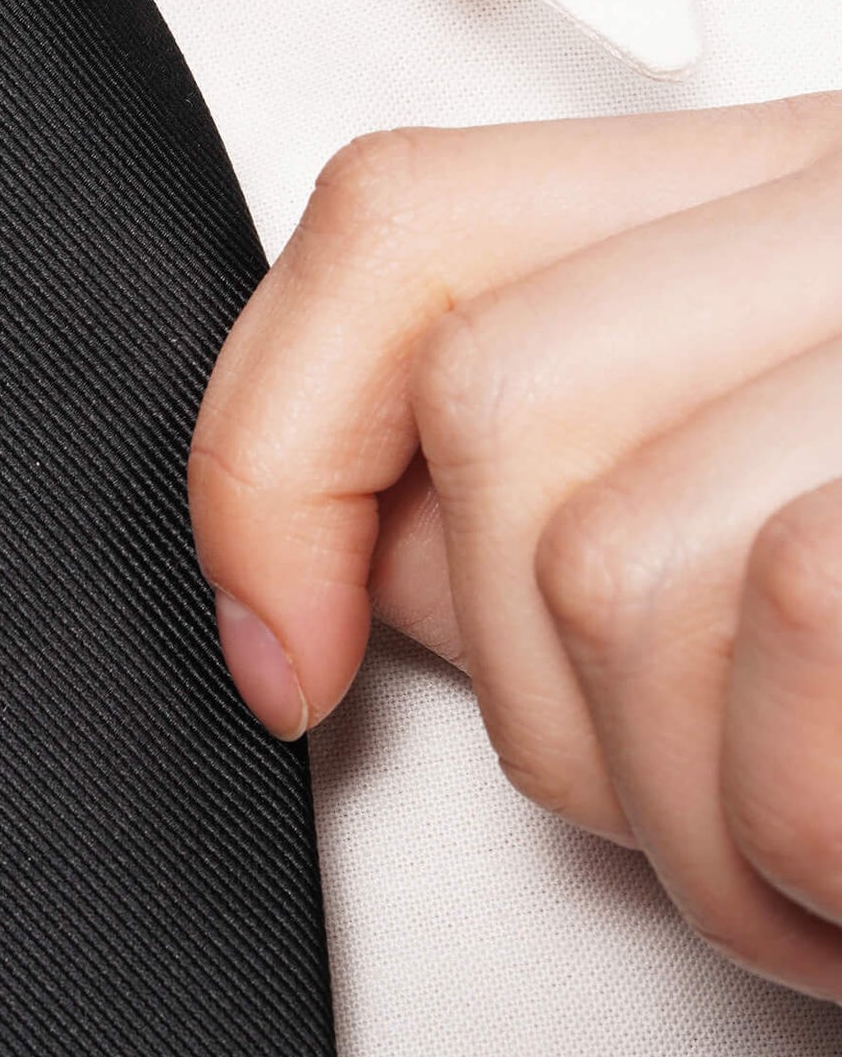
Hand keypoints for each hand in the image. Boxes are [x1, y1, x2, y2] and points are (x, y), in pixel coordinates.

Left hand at [189, 94, 841, 999]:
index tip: (269, 643)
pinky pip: (783, 626)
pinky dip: (803, 838)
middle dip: (538, 699)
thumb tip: (336, 555)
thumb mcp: (790, 492)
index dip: (272, 446)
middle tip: (694, 802)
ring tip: (813, 859)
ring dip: (689, 814)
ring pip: (606, 559)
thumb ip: (574, 477)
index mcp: (790, 198)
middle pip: (488, 412)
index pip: (401, 222)